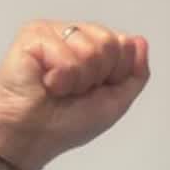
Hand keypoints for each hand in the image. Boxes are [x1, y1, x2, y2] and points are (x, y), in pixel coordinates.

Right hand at [0, 20, 150, 169]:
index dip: (115, 74)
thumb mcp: (115, 102)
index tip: (94, 91)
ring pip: (90, 48)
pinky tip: (46, 84)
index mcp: (93, 49)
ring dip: (78, 80)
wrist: (30, 137)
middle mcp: (74, 37)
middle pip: (110, 43)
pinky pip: (66, 54)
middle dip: (97, 76)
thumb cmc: (65, 124)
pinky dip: (61, 78)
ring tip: (59, 88)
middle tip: (74, 90)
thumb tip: (139, 41)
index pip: (124, 45)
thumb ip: (135, 73)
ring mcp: (53, 33)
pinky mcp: (33, 35)